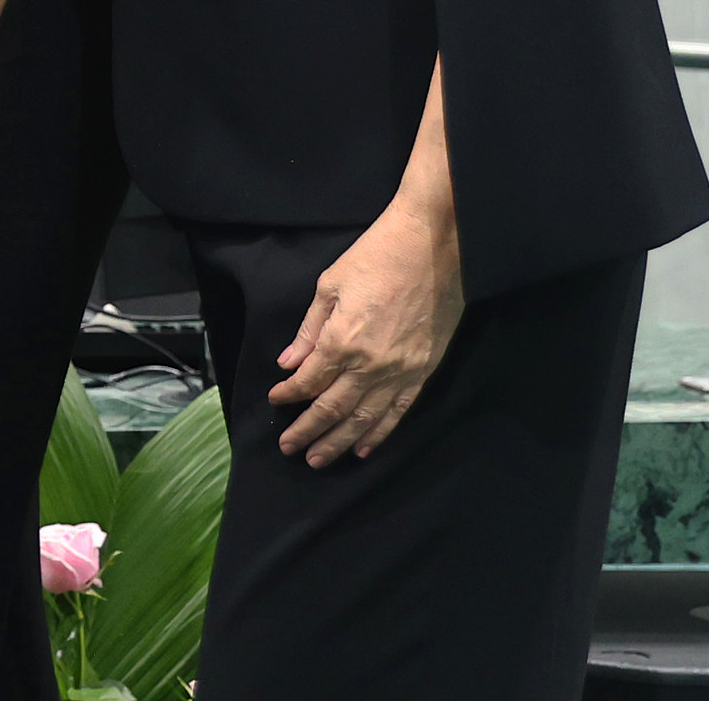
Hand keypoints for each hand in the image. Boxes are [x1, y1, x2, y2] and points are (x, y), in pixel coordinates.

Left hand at [271, 199, 463, 462]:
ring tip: (318, 460)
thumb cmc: (376, 256)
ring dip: (339, 442)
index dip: (289, 394)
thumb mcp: (330, 285)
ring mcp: (400, 372)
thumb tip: (288, 363)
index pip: (309, 380)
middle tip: (289, 449)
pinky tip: (365, 448)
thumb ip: (309, 330)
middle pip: (333, 408)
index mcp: (342, 340)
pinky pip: (399, 412)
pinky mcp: (423, 372)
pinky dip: (380, 433)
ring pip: (365, 419)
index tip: (276, 400)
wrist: (433, 247)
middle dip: (308, 430)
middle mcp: (370, 364)